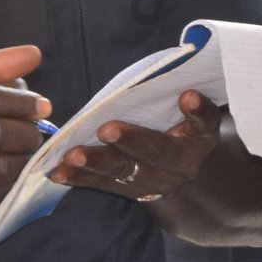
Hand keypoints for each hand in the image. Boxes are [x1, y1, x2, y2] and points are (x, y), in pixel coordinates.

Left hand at [50, 90, 223, 203]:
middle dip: (130, 140)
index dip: (197, 111)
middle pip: (156, 151)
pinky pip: (103, 185)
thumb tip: (173, 70)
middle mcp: (180, 164)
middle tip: (106, 130)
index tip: (187, 96)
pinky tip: (57, 172)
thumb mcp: (195, 115)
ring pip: (124, 171)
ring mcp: (155, 182)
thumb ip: (185, 98)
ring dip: (96, 163)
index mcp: (200, 137)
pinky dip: (78, 179)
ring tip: (72, 156)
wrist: (189, 176)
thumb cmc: (185, 128)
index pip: (204, 121)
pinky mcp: (131, 191)